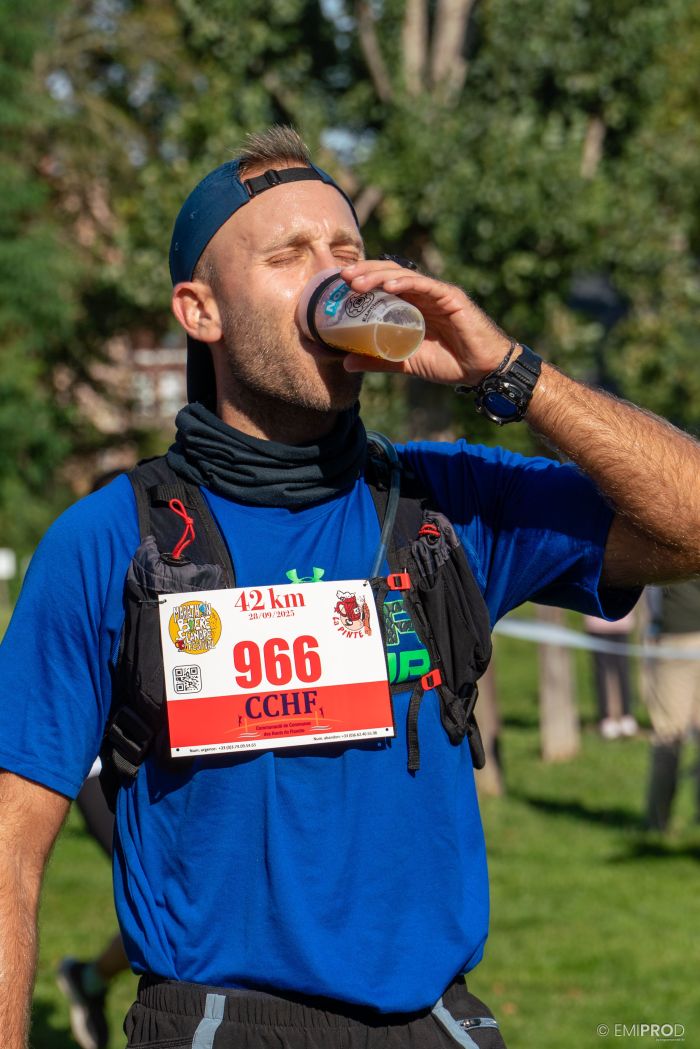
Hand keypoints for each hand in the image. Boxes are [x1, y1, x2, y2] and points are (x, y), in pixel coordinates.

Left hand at [339, 259, 513, 385]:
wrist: (481, 370)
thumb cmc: (448, 362)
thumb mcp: (406, 362)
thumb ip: (378, 360)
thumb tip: (345, 362)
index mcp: (411, 305)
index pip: (382, 285)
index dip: (361, 280)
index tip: (337, 284)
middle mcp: (422, 294)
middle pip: (389, 274)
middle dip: (364, 272)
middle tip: (342, 277)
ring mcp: (436, 293)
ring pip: (404, 275)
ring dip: (378, 275)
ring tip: (357, 282)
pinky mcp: (451, 297)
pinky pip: (426, 285)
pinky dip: (406, 282)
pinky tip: (388, 285)